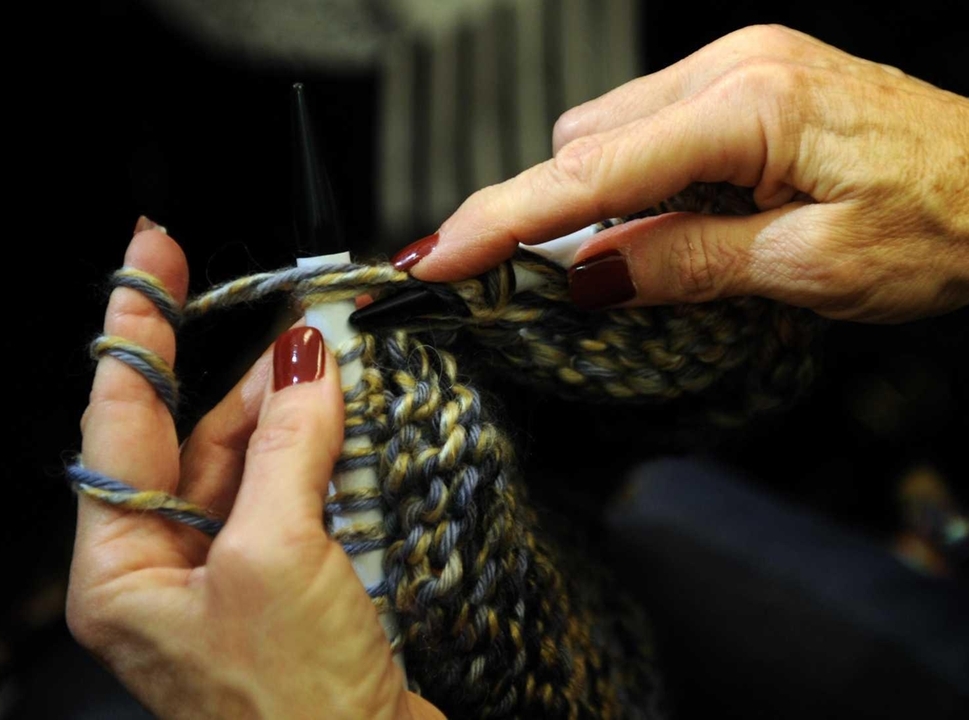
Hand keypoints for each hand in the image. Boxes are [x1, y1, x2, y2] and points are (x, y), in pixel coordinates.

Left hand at [67, 224, 443, 719]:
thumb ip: (285, 449)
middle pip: (189, 440)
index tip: (149, 258)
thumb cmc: (294, 705)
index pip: (118, 423)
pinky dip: (321, 460)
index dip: (135, 332)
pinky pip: (293, 499)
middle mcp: (166, 573)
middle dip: (239, 376)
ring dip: (289, 417)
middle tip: (291, 319)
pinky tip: (348, 430)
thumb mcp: (280, 557)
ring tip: (329, 368)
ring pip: (249, 466)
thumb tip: (304, 365)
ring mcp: (229, 580)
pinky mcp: (286, 588)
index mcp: (122, 572)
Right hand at [397, 24, 968, 322]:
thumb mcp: (811, 271)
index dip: (502, 220)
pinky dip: (656, 184)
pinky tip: (695, 227)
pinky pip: (668, 131)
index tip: (437, 259)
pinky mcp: (763, 87)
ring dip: (615, 203)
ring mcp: (751, 68)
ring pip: (623, 135)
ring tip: (671, 263)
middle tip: (571, 292)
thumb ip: (686, 265)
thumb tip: (590, 275)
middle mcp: (742, 65)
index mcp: (752, 102)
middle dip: (560, 216)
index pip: (590, 169)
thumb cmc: (951, 229)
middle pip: (590, 140)